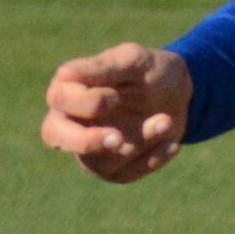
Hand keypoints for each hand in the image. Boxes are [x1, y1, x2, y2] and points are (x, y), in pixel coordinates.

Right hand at [42, 42, 193, 181]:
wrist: (180, 92)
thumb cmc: (150, 70)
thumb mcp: (133, 60)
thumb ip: (103, 68)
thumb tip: (65, 75)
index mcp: (70, 88)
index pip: (59, 100)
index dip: (85, 103)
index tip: (115, 97)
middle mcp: (71, 120)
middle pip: (54, 135)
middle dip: (86, 140)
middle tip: (118, 139)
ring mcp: (91, 148)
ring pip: (98, 161)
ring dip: (137, 143)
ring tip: (166, 121)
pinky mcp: (115, 168)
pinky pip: (126, 173)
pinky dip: (153, 159)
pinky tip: (173, 144)